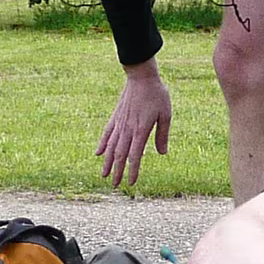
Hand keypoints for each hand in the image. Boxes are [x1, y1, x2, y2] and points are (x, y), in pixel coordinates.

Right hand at [97, 59, 170, 185]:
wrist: (141, 77)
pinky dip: (102, 144)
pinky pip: (107, 133)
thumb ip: (162, 135)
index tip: (131, 183)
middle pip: (120, 155)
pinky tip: (98, 154)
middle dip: (117, 172)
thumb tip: (162, 153)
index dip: (132, 170)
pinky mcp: (115, 117)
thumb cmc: (157, 95)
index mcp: (141, 130)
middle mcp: (127, 129)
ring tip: (104, 175)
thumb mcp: (165, 114)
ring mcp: (119, 123)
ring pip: (111, 147)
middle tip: (115, 186)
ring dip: (107, 162)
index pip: (135, 156)